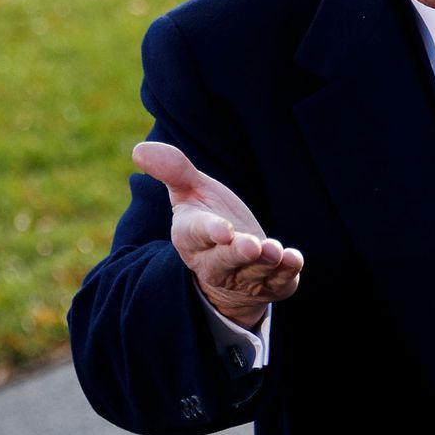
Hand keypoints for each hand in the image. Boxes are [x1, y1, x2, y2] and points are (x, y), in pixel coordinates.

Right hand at [133, 141, 303, 328]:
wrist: (232, 265)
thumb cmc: (210, 220)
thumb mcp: (191, 193)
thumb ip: (174, 171)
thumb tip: (140, 149)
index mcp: (191, 237)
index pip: (196, 234)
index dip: (209, 231)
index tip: (223, 230)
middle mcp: (215, 262)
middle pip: (224, 261)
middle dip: (237, 254)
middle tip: (252, 245)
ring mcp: (243, 277)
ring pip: (253, 272)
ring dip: (265, 262)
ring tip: (275, 251)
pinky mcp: (270, 285)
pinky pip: (279, 282)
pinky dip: (287, 272)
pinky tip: (294, 259)